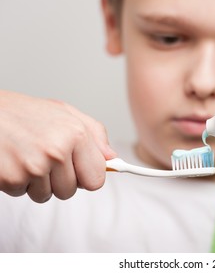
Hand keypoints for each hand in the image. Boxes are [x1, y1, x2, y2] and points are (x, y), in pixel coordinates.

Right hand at [0, 90, 116, 202]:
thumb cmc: (20, 112)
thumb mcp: (63, 112)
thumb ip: (94, 134)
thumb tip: (110, 157)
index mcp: (75, 134)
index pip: (96, 179)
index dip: (85, 176)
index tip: (79, 170)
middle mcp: (57, 151)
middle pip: (70, 190)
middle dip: (58, 179)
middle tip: (44, 157)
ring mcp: (34, 167)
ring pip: (47, 195)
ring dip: (37, 182)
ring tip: (27, 156)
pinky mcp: (11, 179)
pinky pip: (23, 194)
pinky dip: (18, 182)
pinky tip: (13, 161)